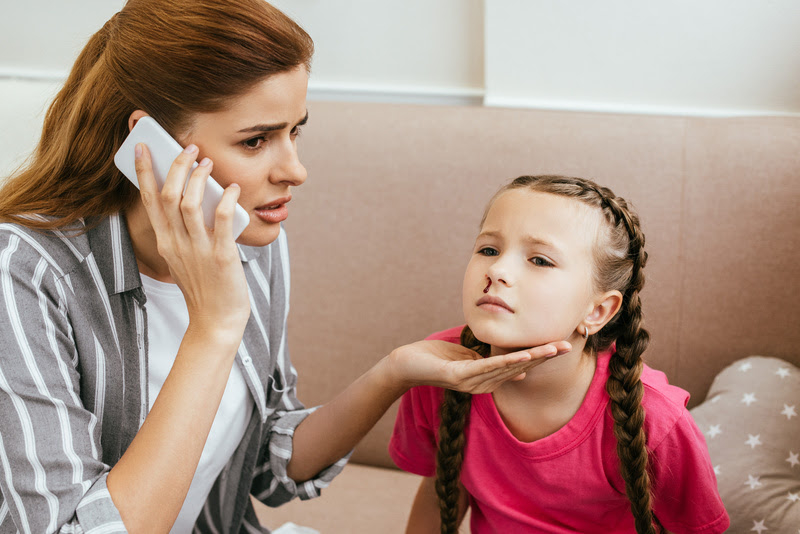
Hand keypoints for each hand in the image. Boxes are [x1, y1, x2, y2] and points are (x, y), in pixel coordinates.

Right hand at [135, 142, 249, 339]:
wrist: (216, 322)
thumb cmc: (204, 287)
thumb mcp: (184, 257)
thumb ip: (184, 231)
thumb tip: (195, 197)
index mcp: (166, 242)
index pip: (149, 200)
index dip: (145, 171)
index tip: (144, 147)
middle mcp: (177, 244)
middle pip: (167, 195)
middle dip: (177, 165)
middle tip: (189, 147)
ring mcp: (198, 250)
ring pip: (189, 204)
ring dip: (198, 178)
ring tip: (208, 162)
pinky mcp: (222, 257)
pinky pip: (221, 221)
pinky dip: (226, 200)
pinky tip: (233, 189)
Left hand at [387, 339, 571, 393]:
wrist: (406, 365)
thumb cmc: (436, 357)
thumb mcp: (468, 356)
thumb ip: (488, 358)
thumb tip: (515, 359)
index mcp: (486, 378)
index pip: (519, 365)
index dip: (541, 356)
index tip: (562, 345)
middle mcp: (483, 384)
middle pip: (519, 367)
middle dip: (544, 356)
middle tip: (568, 345)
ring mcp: (472, 383)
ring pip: (508, 367)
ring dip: (533, 357)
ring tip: (552, 349)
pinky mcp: (460, 377)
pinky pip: (488, 367)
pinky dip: (508, 362)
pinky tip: (525, 356)